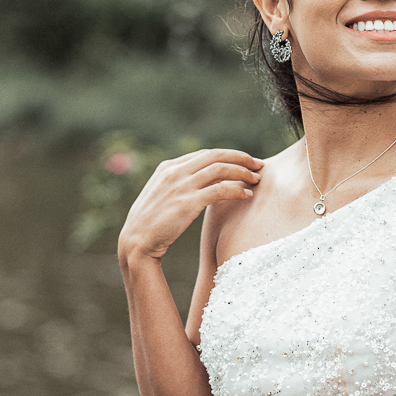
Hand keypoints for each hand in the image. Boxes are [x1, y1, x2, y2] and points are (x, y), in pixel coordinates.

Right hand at [118, 148, 263, 262]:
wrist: (136, 241)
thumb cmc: (151, 223)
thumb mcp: (161, 195)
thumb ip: (178, 184)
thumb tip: (199, 183)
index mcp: (168, 167)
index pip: (205, 153)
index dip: (228, 155)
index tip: (243, 161)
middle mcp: (174, 172)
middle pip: (216, 155)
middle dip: (241, 158)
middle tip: (258, 164)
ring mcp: (181, 186)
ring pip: (220, 169)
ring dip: (243, 172)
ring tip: (257, 179)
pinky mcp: (188, 202)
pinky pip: (220, 190)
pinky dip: (237, 190)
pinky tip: (246, 195)